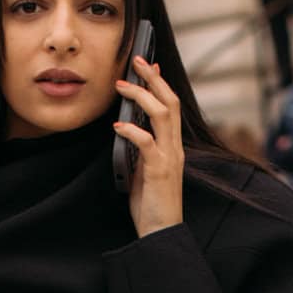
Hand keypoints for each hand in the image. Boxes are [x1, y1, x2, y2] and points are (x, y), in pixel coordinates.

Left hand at [115, 54, 185, 237]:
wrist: (160, 232)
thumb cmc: (151, 204)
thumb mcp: (145, 169)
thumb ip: (141, 149)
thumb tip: (128, 126)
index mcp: (173, 146)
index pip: (171, 106)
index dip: (160, 83)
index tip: (148, 64)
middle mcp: (175, 148)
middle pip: (169, 102)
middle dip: (153, 78)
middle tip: (136, 60)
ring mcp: (169, 158)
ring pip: (162, 115)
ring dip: (141, 96)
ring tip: (121, 86)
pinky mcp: (159, 171)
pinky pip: (147, 142)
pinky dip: (132, 130)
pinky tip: (118, 125)